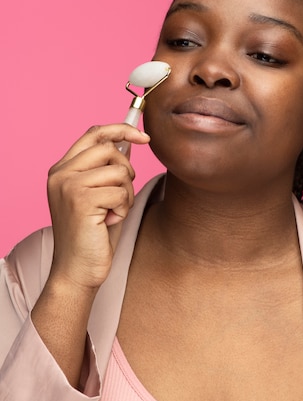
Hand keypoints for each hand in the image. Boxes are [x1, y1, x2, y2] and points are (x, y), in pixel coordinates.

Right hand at [47, 124, 149, 291]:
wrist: (77, 270)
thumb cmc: (92, 235)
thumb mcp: (100, 196)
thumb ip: (108, 169)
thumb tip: (127, 143)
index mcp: (62, 169)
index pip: (93, 133)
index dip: (121, 129)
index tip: (144, 136)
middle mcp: (61, 173)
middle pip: (109, 149)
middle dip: (126, 172)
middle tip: (120, 197)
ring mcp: (68, 184)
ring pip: (119, 172)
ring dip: (125, 195)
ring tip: (111, 213)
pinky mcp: (81, 199)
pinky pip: (121, 192)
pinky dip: (123, 209)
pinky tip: (109, 222)